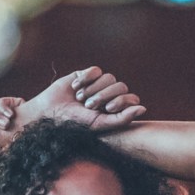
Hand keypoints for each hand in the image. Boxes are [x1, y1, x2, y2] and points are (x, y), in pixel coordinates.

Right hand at [17, 67, 145, 132]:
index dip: (121, 101)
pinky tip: (75, 88)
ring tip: (79, 99)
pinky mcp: (86, 74)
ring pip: (108, 77)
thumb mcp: (100, 124)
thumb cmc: (75, 123)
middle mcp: (109, 95)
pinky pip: (96, 70)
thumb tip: (143, 108)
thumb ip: (122, 118)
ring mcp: (98, 84)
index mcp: (115, 109)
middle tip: (88, 105)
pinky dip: (86, 79)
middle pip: (120, 85)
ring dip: (93, 89)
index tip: (108, 108)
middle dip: (104, 96)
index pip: (131, 97)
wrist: (50, 112)